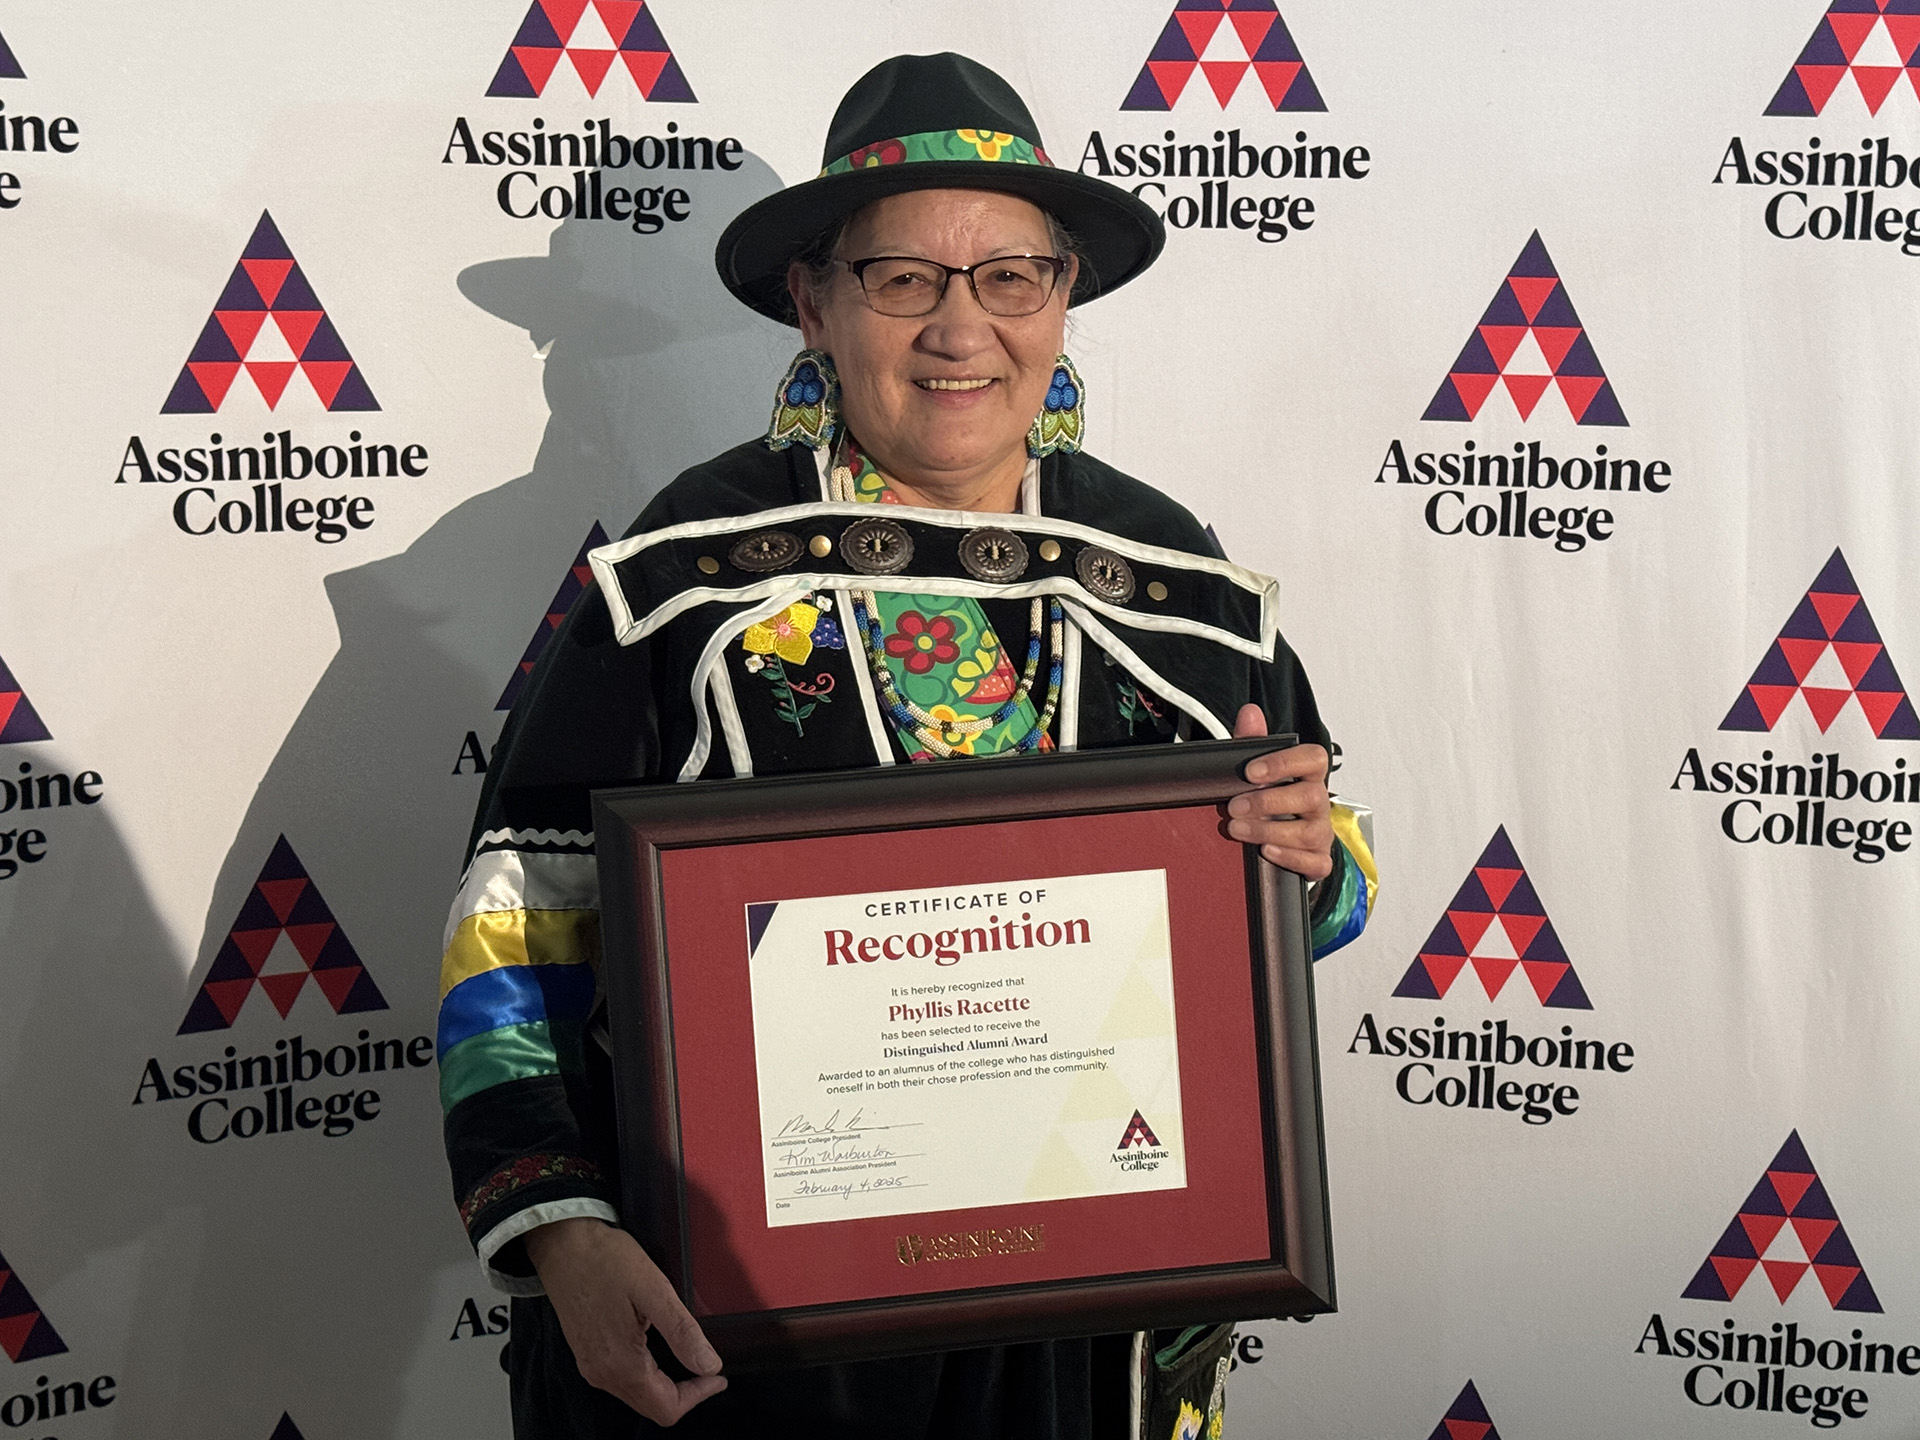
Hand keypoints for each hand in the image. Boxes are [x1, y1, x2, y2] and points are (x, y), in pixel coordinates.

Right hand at [525, 1217, 726, 1423]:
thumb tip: (709, 1364)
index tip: (717, 1375)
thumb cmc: (604, 1261)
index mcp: (621, 1363)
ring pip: (637, 1396)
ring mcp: (591, 1366)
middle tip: (708, 1368)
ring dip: (666, 1385)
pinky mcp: (586, 1354)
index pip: (667, 1407)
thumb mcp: (654, 1290)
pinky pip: (622, 1381)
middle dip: (685, 1394)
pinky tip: (658, 1351)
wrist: (563, 1244)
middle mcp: (602, 1373)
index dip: (698, 1396)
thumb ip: (682, 1332)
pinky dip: (646, 1375)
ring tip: (688, 1357)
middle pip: (652, 1407)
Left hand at [1225, 704, 1334, 881]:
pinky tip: (1266, 851)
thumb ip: (1253, 742)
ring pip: (1310, 831)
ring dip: (1268, 830)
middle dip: (1268, 802)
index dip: (1284, 763)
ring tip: (1237, 828)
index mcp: (1308, 776)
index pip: (1314, 759)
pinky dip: (1289, 857)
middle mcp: (1319, 803)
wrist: (1285, 842)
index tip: (1251, 771)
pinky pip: (1314, 862)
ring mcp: (1321, 833)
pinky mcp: (1318, 860)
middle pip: (1310, 796)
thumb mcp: (1259, 770)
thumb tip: (1249, 713)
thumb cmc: (1273, 800)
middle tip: (1234, 806)